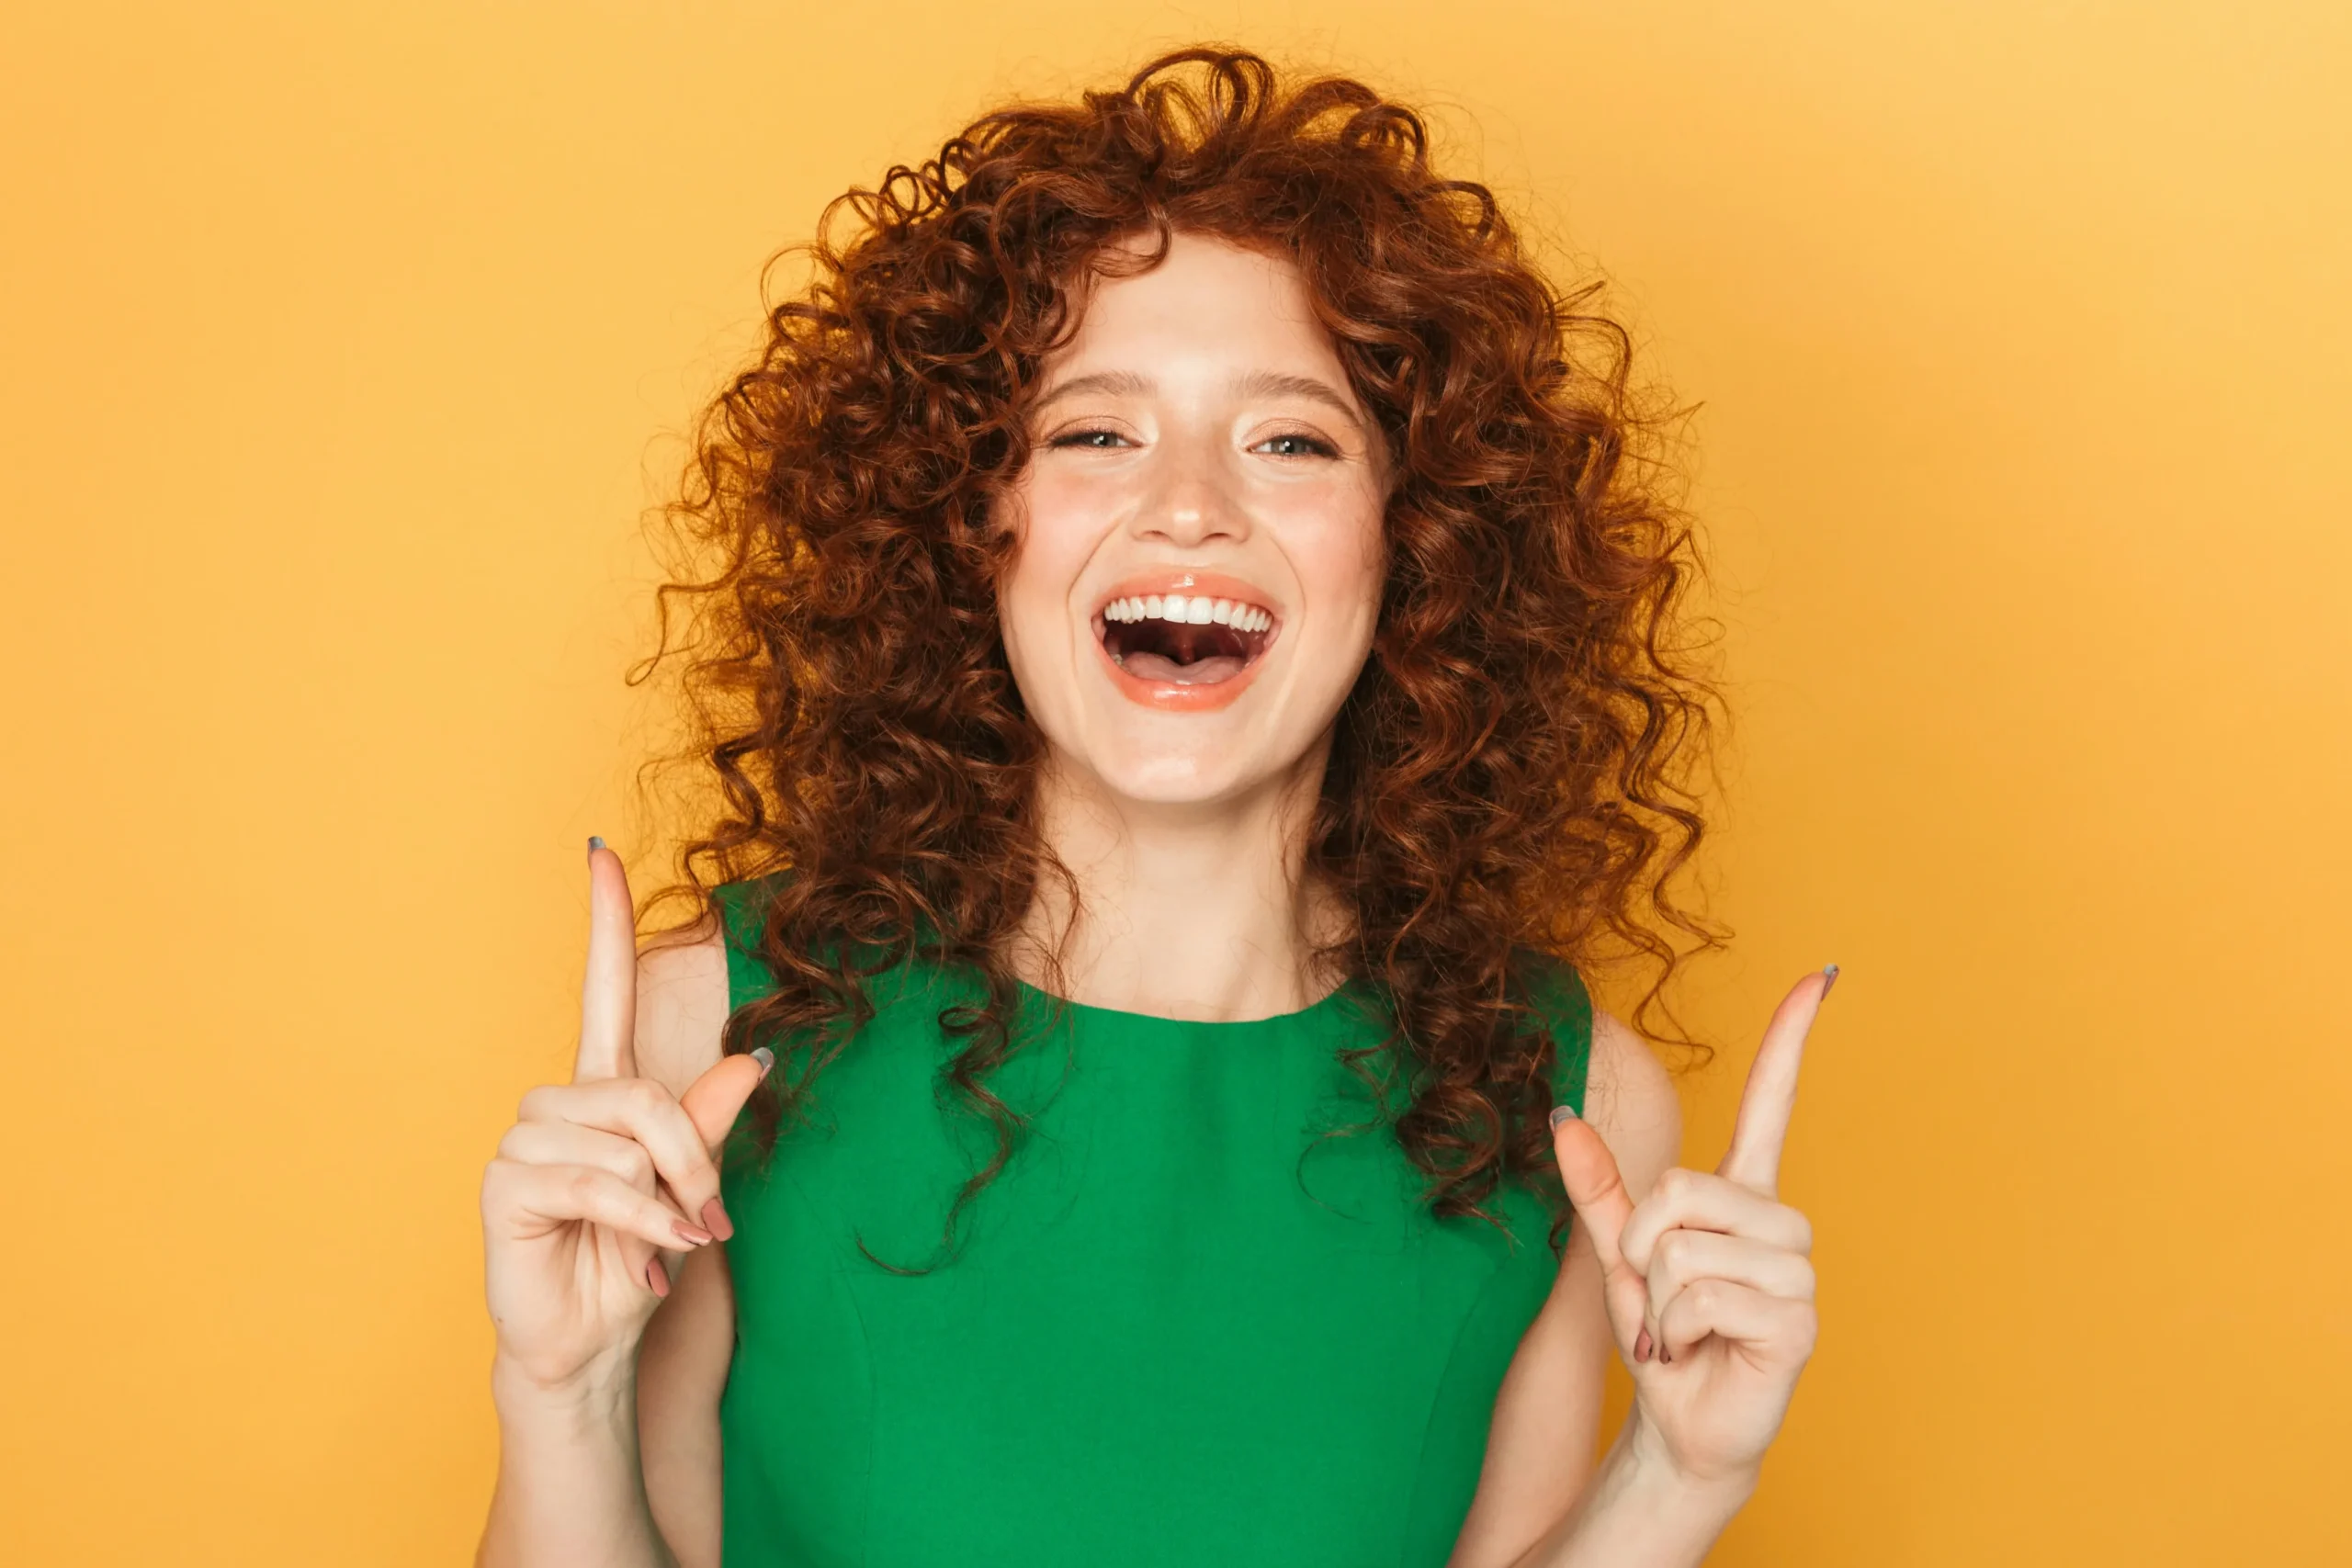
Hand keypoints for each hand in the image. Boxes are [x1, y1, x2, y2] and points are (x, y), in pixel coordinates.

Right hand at [479, 839, 768, 1394]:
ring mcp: (524, 1142)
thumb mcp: (687, 1189)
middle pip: (642, 1093)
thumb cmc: (636, 1264)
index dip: (604, 923)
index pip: (601, 990)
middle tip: (707, 1221)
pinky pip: (595, 1182)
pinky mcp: (504, 1186)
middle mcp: (558, 1106)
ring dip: (663, 1200)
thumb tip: (754, 1061)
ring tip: (662, 1244)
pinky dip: (636, 1222)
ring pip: (623, 1139)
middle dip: (690, 1161)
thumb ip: (708, 1126)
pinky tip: (642, 1258)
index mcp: (604, 1093)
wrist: (594, 1346)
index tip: (600, 852)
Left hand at [1550, 966, 1833, 1492]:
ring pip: (1686, 1247)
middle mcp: (1780, 1224)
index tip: (1822, 975)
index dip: (1792, 1040)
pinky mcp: (1798, 1322)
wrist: (1681, 1425)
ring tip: (1685, 1329)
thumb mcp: (1619, 1256)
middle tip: (1660, 1298)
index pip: (1774, 1104)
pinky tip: (1701, 1351)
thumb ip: (1598, 1190)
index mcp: (1743, 1197)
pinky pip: (1703, 1295)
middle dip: (1641, 1248)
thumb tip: (1563, 1119)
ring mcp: (1796, 1272)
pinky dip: (1677, 1329)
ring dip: (1658, 1298)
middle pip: (1682, 1189)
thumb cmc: (1663, 1336)